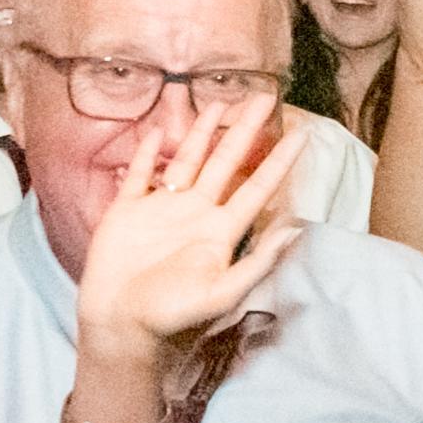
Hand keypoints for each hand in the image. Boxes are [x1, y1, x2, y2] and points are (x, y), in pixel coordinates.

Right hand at [75, 98, 304, 352]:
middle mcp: (194, 214)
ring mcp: (160, 210)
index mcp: (220, 231)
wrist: (120, 325)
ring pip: (186, 161)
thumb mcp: (222, 293)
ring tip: (218, 105)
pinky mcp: (127, 212)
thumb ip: (258, 262)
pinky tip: (157, 132)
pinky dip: (147, 153)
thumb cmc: (172, 316)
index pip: (258, 187)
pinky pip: (139, 175)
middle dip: (245, 130)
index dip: (279, 161)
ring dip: (202, 133)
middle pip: (225, 162)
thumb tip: (296, 232)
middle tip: (264, 96)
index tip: (302, 134)